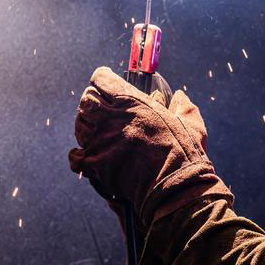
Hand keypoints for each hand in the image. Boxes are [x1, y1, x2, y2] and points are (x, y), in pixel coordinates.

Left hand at [68, 67, 230, 227]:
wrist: (172, 186)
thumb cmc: (183, 152)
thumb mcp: (190, 123)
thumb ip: (184, 106)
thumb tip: (180, 96)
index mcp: (131, 102)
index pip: (101, 79)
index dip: (101, 78)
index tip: (104, 79)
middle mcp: (111, 118)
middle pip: (86, 100)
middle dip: (90, 101)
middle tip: (98, 108)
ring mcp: (100, 141)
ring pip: (80, 125)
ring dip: (85, 126)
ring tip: (93, 130)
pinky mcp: (95, 164)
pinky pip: (75, 156)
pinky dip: (77, 155)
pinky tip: (84, 155)